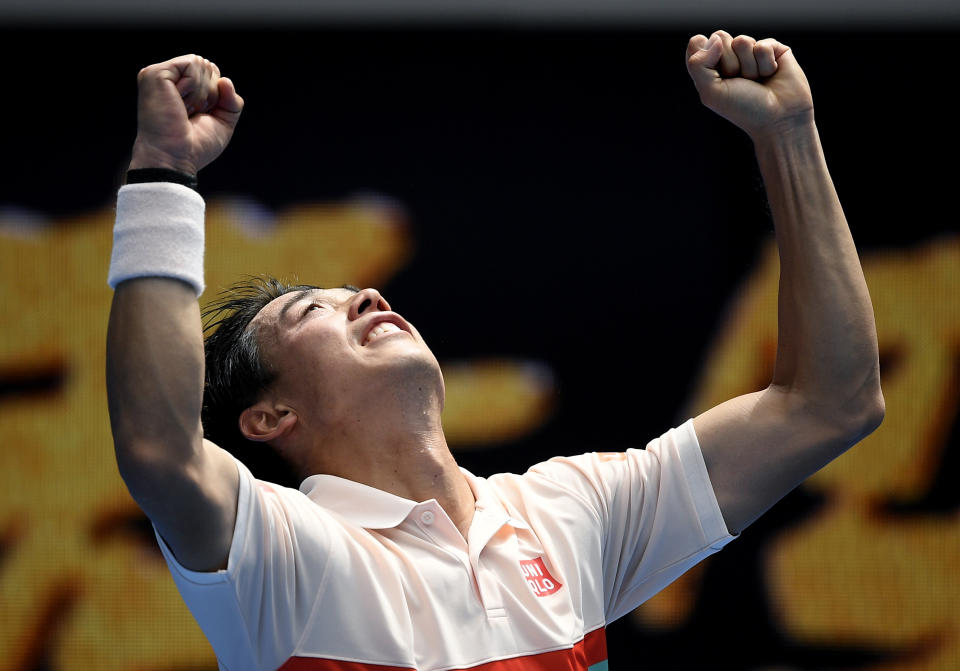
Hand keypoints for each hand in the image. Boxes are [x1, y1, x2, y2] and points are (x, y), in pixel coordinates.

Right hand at [129, 54, 243, 174]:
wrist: (176, 158)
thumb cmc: (195, 146)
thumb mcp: (223, 122)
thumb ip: (232, 101)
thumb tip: (225, 80)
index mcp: (179, 86)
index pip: (211, 73)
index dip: (215, 95)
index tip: (198, 116)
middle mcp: (167, 78)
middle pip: (207, 66)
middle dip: (210, 93)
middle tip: (190, 114)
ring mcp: (158, 74)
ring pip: (200, 63)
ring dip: (201, 93)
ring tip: (183, 111)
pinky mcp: (155, 73)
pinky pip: (191, 64)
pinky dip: (194, 87)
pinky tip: (179, 104)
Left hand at [686, 31, 813, 141]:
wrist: (779, 118)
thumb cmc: (744, 109)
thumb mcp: (711, 92)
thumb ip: (698, 65)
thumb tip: (714, 39)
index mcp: (710, 67)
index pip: (697, 43)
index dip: (705, 56)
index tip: (717, 76)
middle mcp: (730, 57)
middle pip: (720, 37)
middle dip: (729, 63)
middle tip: (740, 82)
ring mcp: (751, 52)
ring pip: (742, 40)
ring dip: (749, 67)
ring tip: (757, 81)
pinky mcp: (773, 49)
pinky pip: (763, 45)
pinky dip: (766, 64)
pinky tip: (771, 75)